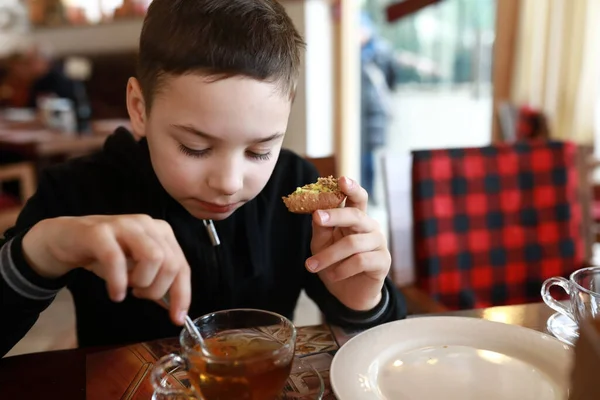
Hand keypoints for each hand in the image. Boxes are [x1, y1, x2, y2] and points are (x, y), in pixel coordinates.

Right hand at [22, 215, 190, 324]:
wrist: (64, 238)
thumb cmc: (104, 254)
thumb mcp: (135, 268)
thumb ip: (156, 282)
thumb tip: (176, 308)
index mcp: (162, 232)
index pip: (182, 266)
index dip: (182, 295)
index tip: (177, 318)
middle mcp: (147, 225)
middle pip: (171, 263)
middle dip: (158, 289)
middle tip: (139, 294)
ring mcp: (124, 225)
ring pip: (153, 257)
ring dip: (142, 282)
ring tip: (127, 288)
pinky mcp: (99, 232)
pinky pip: (116, 259)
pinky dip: (118, 282)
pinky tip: (115, 293)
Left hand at [306, 177, 390, 310]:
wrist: (348, 293)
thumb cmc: (335, 263)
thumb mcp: (322, 243)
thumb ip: (321, 228)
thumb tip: (316, 211)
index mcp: (356, 218)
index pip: (357, 198)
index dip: (351, 188)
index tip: (342, 180)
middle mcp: (370, 226)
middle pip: (356, 215)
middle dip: (335, 215)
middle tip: (318, 217)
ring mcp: (379, 243)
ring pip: (353, 243)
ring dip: (329, 255)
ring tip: (312, 266)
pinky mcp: (383, 261)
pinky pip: (361, 261)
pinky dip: (342, 269)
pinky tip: (333, 275)